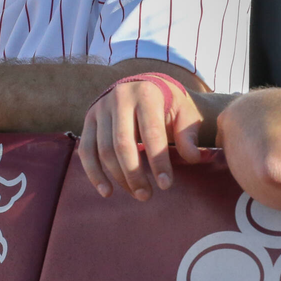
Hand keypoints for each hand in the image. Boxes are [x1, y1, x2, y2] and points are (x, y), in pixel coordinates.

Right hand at [78, 74, 201, 200]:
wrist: (143, 85)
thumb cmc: (169, 103)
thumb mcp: (185, 112)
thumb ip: (188, 135)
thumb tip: (193, 158)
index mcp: (146, 94)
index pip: (151, 132)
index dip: (158, 161)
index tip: (166, 185)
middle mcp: (119, 98)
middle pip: (123, 144)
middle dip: (135, 174)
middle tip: (147, 196)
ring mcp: (100, 108)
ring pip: (104, 150)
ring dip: (118, 177)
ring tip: (136, 194)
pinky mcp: (89, 119)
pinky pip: (86, 151)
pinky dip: (94, 174)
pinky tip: (107, 191)